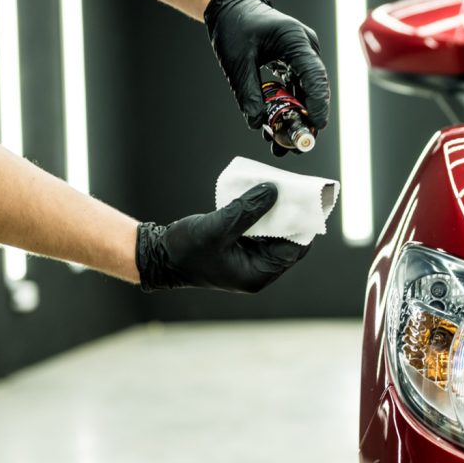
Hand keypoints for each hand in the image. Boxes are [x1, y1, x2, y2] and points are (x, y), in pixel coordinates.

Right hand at [135, 183, 308, 292]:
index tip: (306, 202)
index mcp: (258, 274)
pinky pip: (259, 229)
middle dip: (290, 216)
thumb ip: (246, 211)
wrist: (157, 257)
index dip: (302, 225)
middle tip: (294, 190)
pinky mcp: (241, 248)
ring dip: (276, 212)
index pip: (294, 249)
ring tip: (280, 188)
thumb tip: (273, 191)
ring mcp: (250, 259)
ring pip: (274, 233)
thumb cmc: (185, 250)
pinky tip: (261, 195)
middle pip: (287, 240)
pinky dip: (261, 214)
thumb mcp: (217, 228)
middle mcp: (258, 269)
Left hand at [204, 0, 329, 153]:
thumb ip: (248, 92)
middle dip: (306, 118)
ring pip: (306, 92)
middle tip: (297, 145)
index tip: (315, 126)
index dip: (318, 103)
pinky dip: (289, 107)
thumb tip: (257, 122)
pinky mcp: (294, 64)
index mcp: (295, 40)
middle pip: (314, 89)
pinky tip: (278, 126)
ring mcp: (302, 56)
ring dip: (296, 117)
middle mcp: (305, 48)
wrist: (230, 8)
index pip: (314, 76)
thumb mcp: (237, 61)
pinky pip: (296, 89)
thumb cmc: (235, 25)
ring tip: (283, 144)